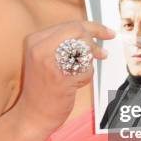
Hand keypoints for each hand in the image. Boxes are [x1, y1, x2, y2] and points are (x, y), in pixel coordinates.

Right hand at [15, 21, 114, 137]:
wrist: (32, 115)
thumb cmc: (44, 87)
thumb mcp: (46, 57)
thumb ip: (65, 42)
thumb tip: (93, 32)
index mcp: (35, 39)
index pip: (72, 24)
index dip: (95, 27)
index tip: (108, 33)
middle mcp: (39, 47)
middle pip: (80, 33)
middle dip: (95, 44)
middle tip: (102, 54)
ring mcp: (49, 62)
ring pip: (85, 50)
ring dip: (87, 65)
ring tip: (76, 76)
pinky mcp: (60, 77)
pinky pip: (86, 68)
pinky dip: (85, 77)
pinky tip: (73, 85)